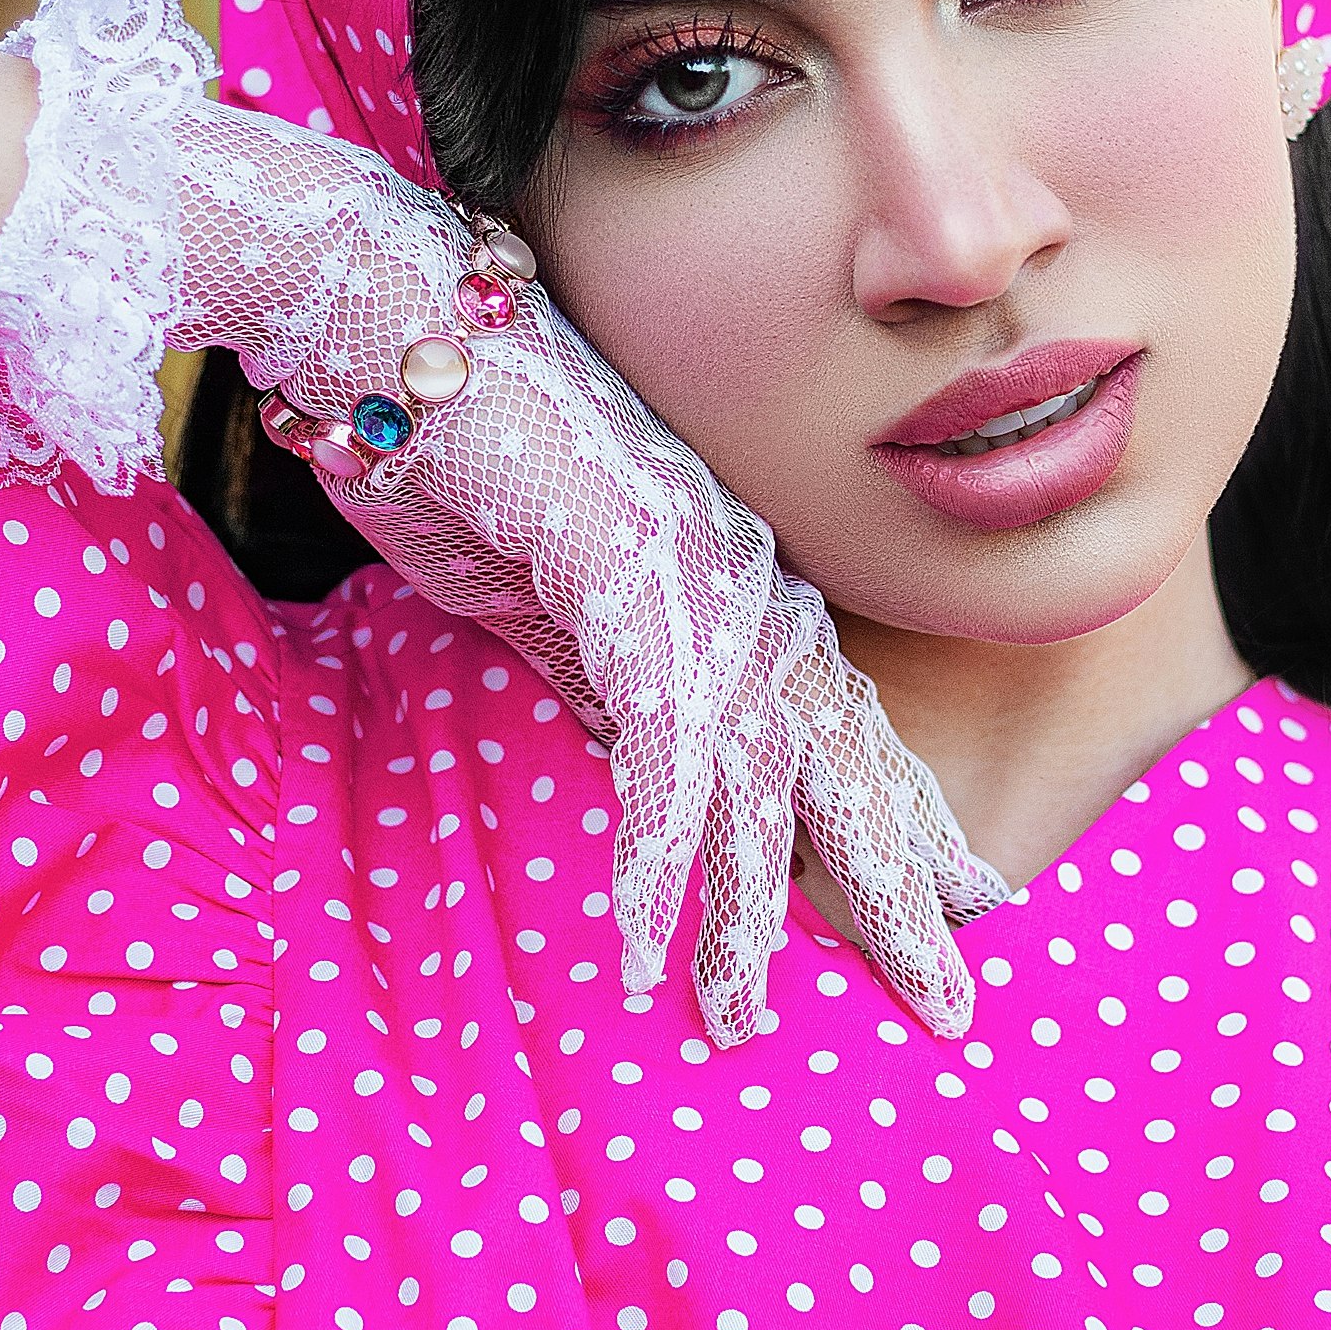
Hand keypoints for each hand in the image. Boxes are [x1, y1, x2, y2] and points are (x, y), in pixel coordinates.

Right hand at [171, 100, 1005, 1042]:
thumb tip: (644, 763)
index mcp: (724, 569)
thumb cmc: (442, 427)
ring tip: (746, 1025)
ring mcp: (691, 582)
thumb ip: (595, 668)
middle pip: (835, 760)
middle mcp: (734, 577)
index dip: (892, 813)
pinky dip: (650, 863)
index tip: (955, 896)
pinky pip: (658, 758)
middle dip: (897, 889)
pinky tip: (639, 956)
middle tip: (951, 1003)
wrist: (375, 304)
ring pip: (757, 783)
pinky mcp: (625, 587)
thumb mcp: (528, 582)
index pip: (831, 713)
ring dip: (744, 918)